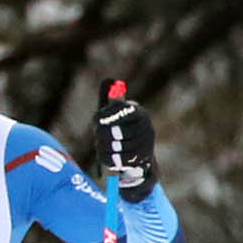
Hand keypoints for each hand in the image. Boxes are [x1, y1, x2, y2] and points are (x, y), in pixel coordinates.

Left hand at [94, 87, 155, 201]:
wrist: (136, 154)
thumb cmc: (122, 128)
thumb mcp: (117, 113)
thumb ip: (113, 100)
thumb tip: (108, 81)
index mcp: (139, 113)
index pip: (123, 110)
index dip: (108, 115)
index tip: (96, 120)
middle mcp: (146, 127)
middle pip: (118, 130)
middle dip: (103, 133)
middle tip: (96, 133)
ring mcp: (145, 145)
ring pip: (117, 146)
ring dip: (103, 146)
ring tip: (100, 144)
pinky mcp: (140, 160)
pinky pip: (118, 159)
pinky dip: (108, 157)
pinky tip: (105, 154)